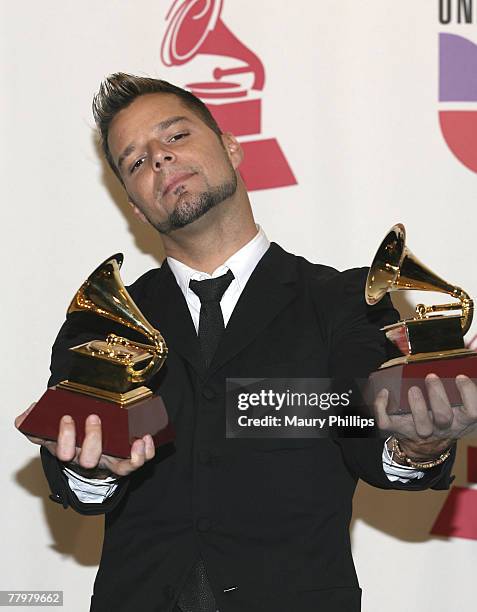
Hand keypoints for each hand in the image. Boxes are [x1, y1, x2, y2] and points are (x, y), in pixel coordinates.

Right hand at [15, 404, 154, 477]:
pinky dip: (145, 453)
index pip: (64, 451)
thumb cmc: (70, 433)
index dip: (65, 438)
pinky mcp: (127, 460)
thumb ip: (34, 423)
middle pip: (89, 460)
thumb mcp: (49, 428)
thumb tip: (24, 418)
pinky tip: (146, 438)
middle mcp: (89, 460)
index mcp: (69, 451)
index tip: (67, 418)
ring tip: (136, 441)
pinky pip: (138, 462)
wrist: (88, 440)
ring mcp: (109, 461)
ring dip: (130, 457)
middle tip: (93, 418)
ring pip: (120, 468)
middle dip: (91, 440)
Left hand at [374, 374, 476, 459]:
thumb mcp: (458, 405)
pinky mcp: (399, 430)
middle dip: (437, 396)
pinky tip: (384, 393)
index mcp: (460, 420)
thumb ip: (461, 388)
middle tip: (431, 377)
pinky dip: (382, 407)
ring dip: (417, 406)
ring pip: (421, 425)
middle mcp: (442, 428)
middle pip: (443, 417)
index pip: (473, 412)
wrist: (426, 444)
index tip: (460, 377)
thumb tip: (468, 352)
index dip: (469, 394)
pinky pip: (387, 423)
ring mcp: (419, 431)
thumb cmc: (443, 415)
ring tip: (412, 388)